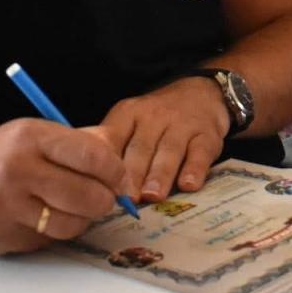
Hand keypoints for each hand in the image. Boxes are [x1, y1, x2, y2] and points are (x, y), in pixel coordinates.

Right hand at [0, 119, 124, 255]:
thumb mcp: (34, 135)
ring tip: (71, 207)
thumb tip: (121, 164)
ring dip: (80, 220)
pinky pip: (46, 241)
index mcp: (31, 138)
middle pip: (88, 197)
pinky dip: (51, 232)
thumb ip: (80, 143)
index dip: (116, 171)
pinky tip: (37, 217)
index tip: (120, 179)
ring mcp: (6, 209)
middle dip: (104, 200)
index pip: (93, 156)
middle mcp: (17, 172)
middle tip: (101, 198)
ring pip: (72, 226)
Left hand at [97, 76, 229, 202]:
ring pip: (169, 151)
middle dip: (132, 174)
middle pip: (141, 147)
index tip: (98, 186)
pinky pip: (200, 152)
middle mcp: (154, 116)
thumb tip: (84, 180)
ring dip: (160, 174)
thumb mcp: (130, 122)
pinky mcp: (208, 135)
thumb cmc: (157, 119)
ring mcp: (183, 125)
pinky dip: (195, 169)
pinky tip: (189, 185)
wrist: (201, 93)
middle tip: (126, 198)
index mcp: (128, 114)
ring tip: (153, 196)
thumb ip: (111, 147)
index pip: (113, 137)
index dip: (105, 163)